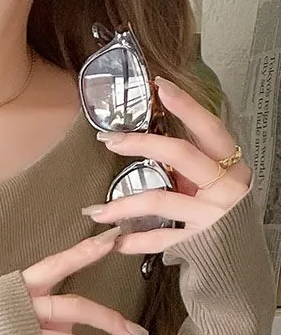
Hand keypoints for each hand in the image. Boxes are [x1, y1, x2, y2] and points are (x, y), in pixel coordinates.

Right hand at [22, 228, 148, 334]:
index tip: (112, 240)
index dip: (85, 253)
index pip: (56, 264)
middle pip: (77, 306)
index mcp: (12, 287)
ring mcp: (23, 334)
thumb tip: (65, 322)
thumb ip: (29, 309)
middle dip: (110, 319)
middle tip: (133, 331)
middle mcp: (20, 305)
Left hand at [81, 76, 251, 255]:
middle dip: (142, 144)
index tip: (161, 86)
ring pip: (160, 200)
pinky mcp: (197, 240)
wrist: (239, 248)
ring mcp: (211, 214)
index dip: (187, 107)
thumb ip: (187, 160)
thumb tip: (148, 137)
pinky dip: (136, 240)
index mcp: (230, 163)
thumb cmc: (219, 204)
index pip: (209, 128)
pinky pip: (161, 238)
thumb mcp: (212, 177)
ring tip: (96, 210)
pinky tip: (116, 241)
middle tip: (110, 140)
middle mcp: (224, 186)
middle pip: (181, 155)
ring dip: (123, 205)